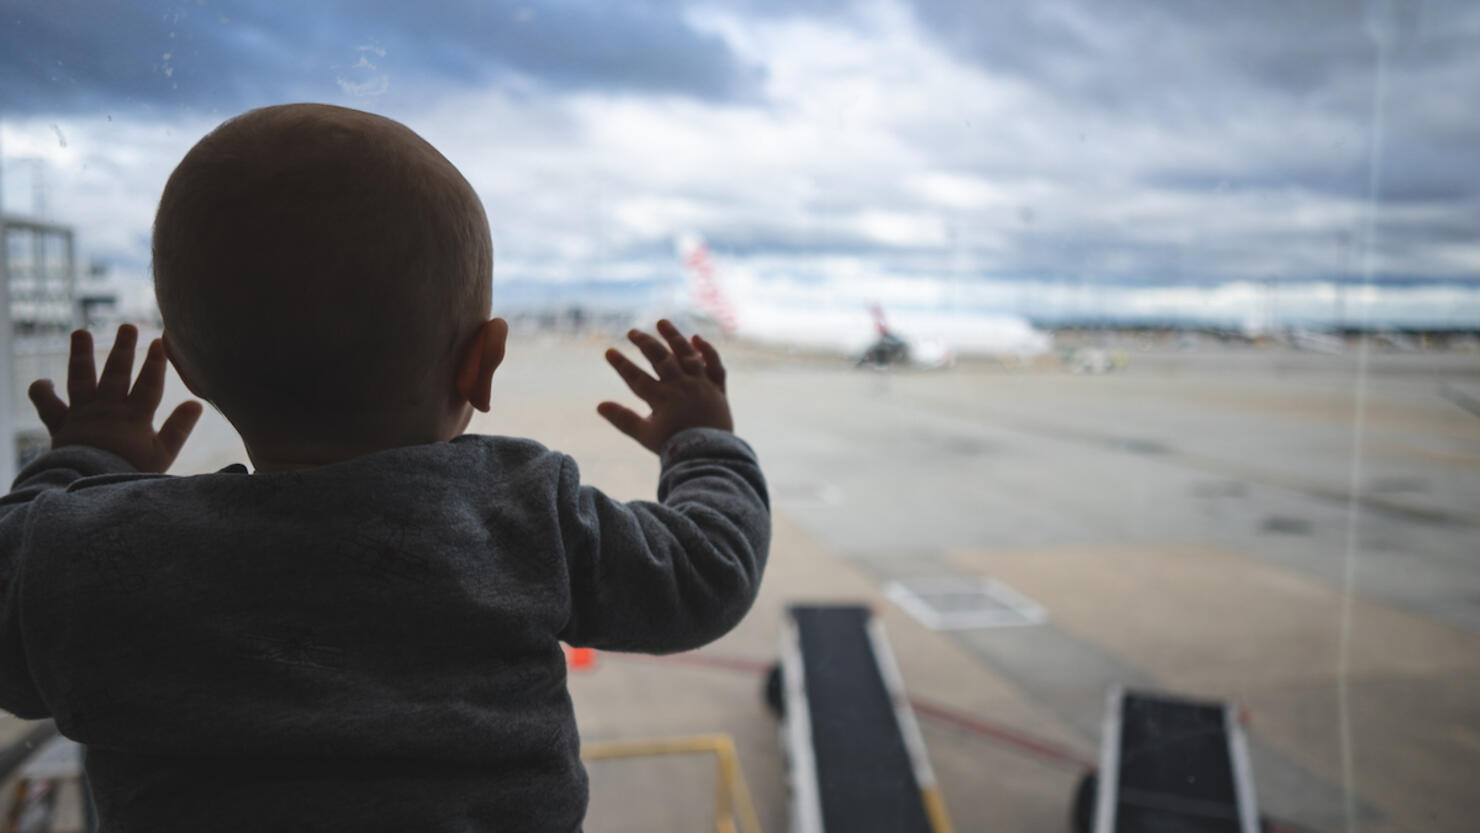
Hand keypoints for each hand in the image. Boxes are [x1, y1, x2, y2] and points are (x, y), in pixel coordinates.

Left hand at [28, 324, 203, 472]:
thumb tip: (196, 404)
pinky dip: (42, 391)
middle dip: (122, 349)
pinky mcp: (60, 425)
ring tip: (80, 332)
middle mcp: (107, 409)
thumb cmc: (130, 473)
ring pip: (80, 378)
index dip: (156, 362)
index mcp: (134, 416)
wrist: (89, 485)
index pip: (149, 384)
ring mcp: (82, 414)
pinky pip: (47, 405)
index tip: (160, 341)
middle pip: (115, 374)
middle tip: (126, 327)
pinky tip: (43, 381)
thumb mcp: (162, 455)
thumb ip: (179, 428)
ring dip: (80, 355)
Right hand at [599, 320, 732, 453]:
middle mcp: (681, 386)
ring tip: (662, 323)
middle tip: (633, 332)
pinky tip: (696, 338)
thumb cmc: (675, 447)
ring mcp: (700, 385)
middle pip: (661, 359)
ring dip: (674, 337)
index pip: (636, 377)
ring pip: (687, 355)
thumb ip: (623, 419)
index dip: (621, 364)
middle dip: (645, 343)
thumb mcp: (645, 435)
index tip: (609, 351)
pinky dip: (707, 351)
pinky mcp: (717, 389)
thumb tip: (599, 405)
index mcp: (661, 399)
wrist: (709, 455)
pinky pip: (714, 365)